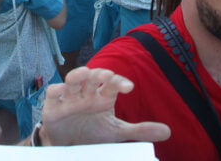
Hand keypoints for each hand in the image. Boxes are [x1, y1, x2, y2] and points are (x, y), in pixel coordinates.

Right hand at [38, 67, 170, 145]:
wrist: (68, 147)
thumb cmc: (92, 133)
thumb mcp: (116, 133)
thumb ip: (139, 130)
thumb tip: (168, 131)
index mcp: (102, 97)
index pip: (112, 83)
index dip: (120, 82)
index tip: (129, 88)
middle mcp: (87, 93)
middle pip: (92, 76)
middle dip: (99, 74)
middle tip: (107, 77)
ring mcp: (69, 98)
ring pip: (72, 79)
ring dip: (77, 75)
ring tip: (84, 74)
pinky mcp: (53, 106)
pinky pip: (53, 92)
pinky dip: (57, 90)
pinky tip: (62, 90)